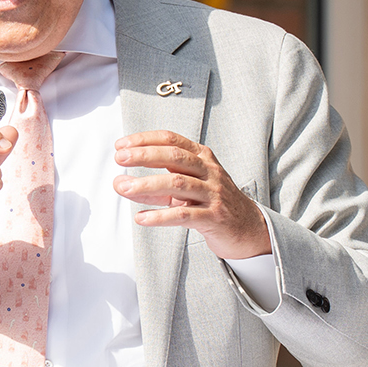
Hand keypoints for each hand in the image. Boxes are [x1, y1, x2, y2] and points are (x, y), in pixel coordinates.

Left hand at [113, 130, 270, 259]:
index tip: (122, 145)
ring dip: (146, 185)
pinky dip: (160, 216)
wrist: (247, 227)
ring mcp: (213, 194)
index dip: (145, 140)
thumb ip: (159, 185)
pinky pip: (183, 214)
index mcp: (202, 158)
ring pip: (177, 183)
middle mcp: (209, 172)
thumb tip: (125, 184)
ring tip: (123, 187)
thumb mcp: (188, 187)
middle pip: (174, 156)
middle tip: (120, 159)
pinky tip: (141, 218)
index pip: (172, 140)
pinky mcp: (213, 217)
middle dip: (144, 155)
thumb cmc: (213, 202)